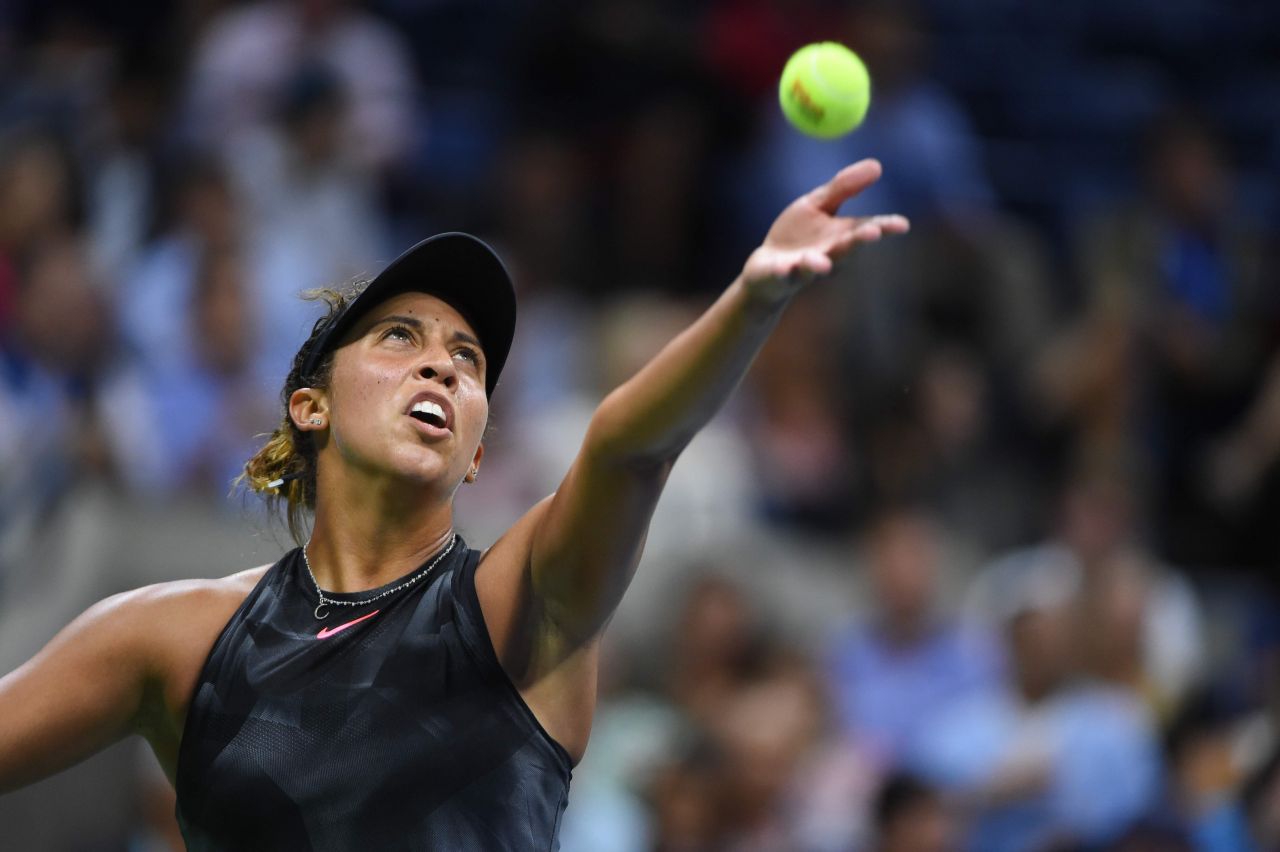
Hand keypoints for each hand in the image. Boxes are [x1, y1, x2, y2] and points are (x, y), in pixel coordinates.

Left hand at [741, 159, 908, 305]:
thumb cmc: (797, 236)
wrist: (765, 269)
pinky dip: (786, 271)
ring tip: (823, 262)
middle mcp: (828, 255)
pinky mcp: (780, 275)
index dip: (885, 227)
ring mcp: (804, 267)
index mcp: (840, 236)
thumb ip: (843, 188)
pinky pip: (783, 274)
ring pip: (815, 266)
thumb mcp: (817, 205)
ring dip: (820, 263)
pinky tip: (786, 268)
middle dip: (859, 241)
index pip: (866, 229)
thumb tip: (877, 165)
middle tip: (874, 232)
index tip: (902, 224)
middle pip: (846, 248)